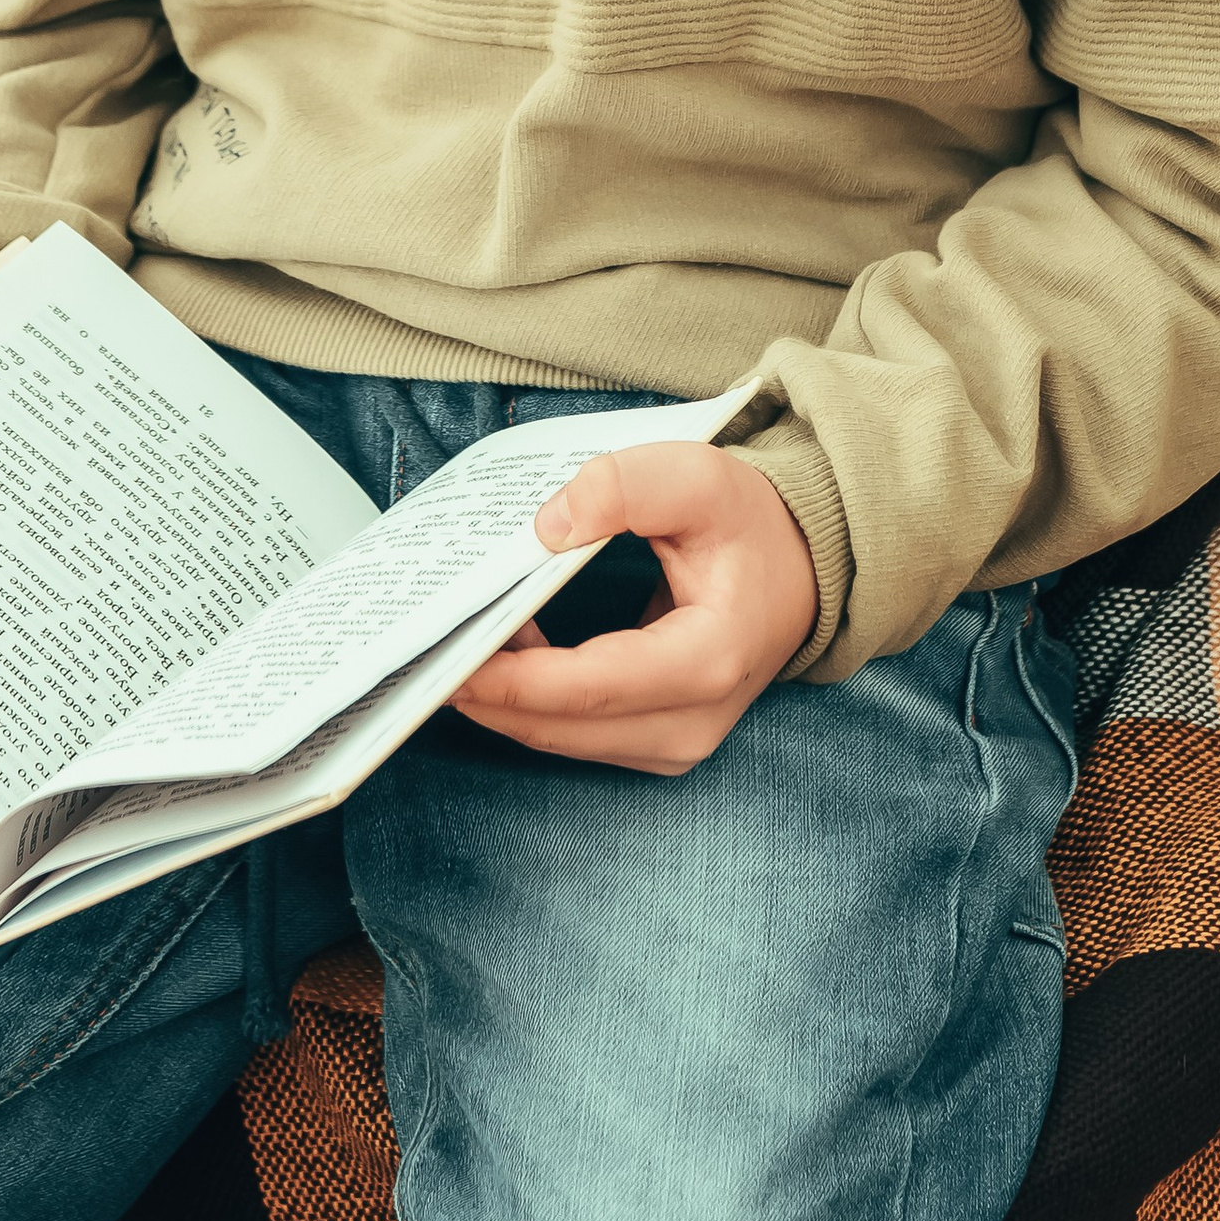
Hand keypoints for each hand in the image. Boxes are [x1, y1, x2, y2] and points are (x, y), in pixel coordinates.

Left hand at [450, 442, 817, 775]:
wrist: (800, 568)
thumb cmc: (749, 525)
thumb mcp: (698, 477)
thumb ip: (625, 487)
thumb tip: (546, 528)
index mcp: (709, 661)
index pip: (589, 686)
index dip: (510, 679)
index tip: (447, 654)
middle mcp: (692, 721)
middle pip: (562, 725)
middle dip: (487, 693)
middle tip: (419, 650)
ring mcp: (675, 743)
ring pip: (561, 737)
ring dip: (504, 698)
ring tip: (454, 639)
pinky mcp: (657, 743)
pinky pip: (575, 732)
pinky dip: (531, 701)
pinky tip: (502, 649)